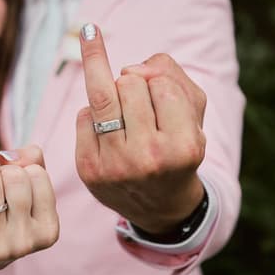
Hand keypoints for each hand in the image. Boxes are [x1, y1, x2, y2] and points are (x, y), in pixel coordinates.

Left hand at [0, 110, 58, 273]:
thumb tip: (20, 153)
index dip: (22, 165)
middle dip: (3, 168)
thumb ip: (30, 159)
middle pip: (15, 178)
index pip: (37, 173)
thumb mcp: (23, 183)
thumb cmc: (2, 208)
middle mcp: (26, 244)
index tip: (13, 170)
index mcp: (48, 229)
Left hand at [75, 24, 206, 233]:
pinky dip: (94, 116)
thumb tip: (127, 69)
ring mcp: (115, 166)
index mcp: (183, 146)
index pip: (162, 83)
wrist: (160, 205)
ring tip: (126, 117)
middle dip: (135, 86)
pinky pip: (82, 115)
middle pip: (129, 82)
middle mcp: (149, 158)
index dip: (160, 84)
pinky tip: (109, 136)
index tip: (165, 103)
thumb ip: (169, 73)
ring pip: (102, 93)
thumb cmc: (177, 146)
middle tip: (144, 112)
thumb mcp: (192, 110)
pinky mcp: (88, 169)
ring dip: (114, 95)